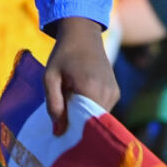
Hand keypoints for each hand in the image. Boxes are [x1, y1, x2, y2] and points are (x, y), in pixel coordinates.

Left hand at [43, 17, 117, 134]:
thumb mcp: (50, 77)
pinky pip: (103, 109)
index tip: (60, 131)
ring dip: (85, 116)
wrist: (83, 34)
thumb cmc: (63, 55)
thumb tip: (59, 132)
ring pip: (98, 117)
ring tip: (71, 104)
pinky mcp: (116, 91)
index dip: (73, 130)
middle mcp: (107, 92)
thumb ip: (53, 104)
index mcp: (90, 88)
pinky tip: (80, 98)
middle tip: (62, 119)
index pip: (85, 123)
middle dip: (78, 124)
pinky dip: (91, 109)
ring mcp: (114, 92)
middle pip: (92, 122)